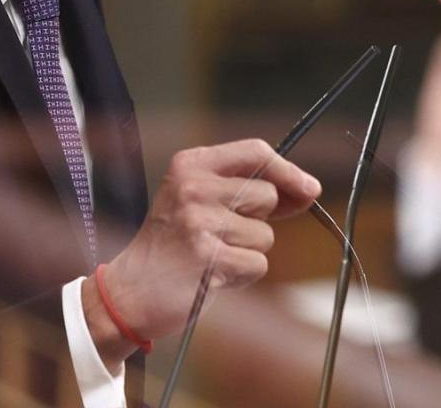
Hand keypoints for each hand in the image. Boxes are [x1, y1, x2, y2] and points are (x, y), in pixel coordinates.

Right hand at [86, 139, 319, 367]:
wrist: (131, 290)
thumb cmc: (174, 243)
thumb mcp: (199, 199)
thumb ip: (249, 189)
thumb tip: (309, 189)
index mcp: (191, 164)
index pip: (256, 151)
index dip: (289, 171)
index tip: (310, 189)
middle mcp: (193, 187)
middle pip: (267, 196)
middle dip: (258, 220)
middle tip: (221, 234)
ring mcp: (198, 222)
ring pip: (264, 235)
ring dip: (246, 251)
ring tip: (212, 256)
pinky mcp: (206, 258)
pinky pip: (257, 264)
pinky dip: (242, 275)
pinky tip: (213, 275)